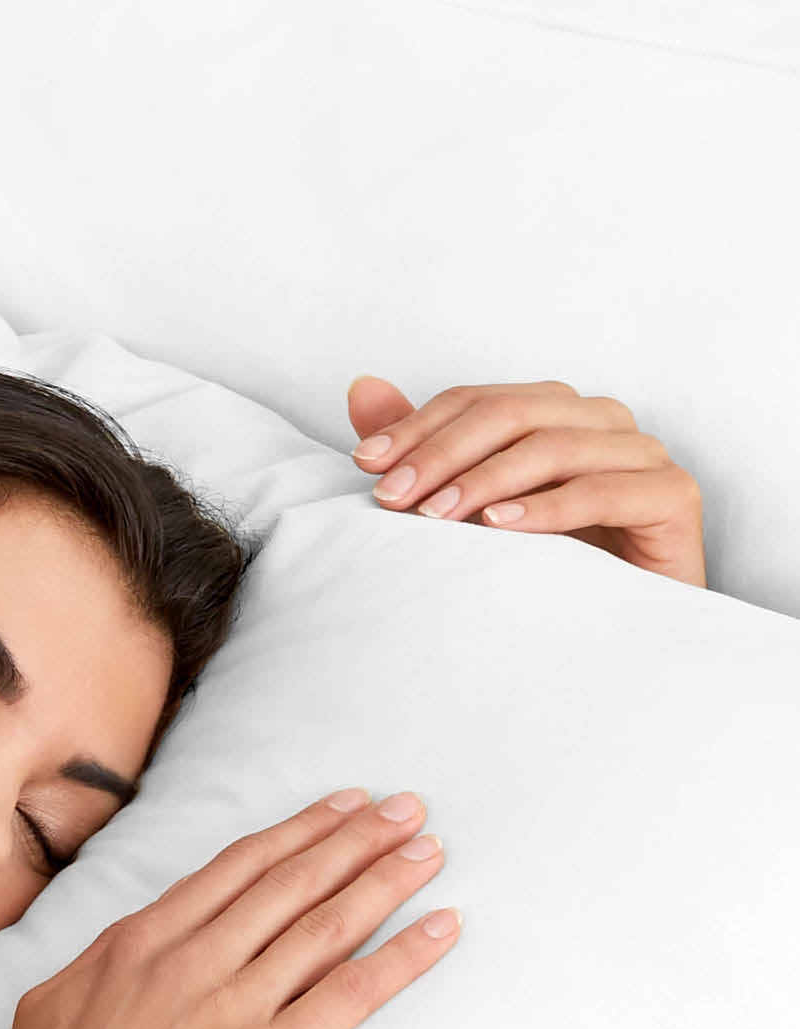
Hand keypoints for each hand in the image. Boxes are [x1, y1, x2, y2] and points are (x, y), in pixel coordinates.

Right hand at [0, 788, 458, 1028]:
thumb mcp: (49, 1010)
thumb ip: (94, 970)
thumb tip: (117, 951)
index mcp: (137, 944)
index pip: (233, 871)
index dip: (295, 833)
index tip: (339, 807)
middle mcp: (191, 961)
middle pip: (290, 883)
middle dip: (356, 838)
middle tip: (407, 809)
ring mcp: (232, 1007)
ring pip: (326, 925)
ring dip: (385, 879)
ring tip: (429, 849)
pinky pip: (351, 994)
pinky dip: (404, 956)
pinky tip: (443, 927)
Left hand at [346, 375, 705, 587]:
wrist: (609, 634)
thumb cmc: (539, 568)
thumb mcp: (469, 509)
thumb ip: (423, 451)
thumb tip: (360, 389)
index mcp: (556, 414)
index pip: (479, 400)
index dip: (420, 427)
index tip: (365, 465)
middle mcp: (601, 424)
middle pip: (515, 413)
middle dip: (443, 453)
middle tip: (391, 498)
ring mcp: (641, 456)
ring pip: (556, 446)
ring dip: (487, 480)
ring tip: (434, 518)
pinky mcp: (672, 497)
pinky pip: (606, 491)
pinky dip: (549, 508)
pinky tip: (499, 527)